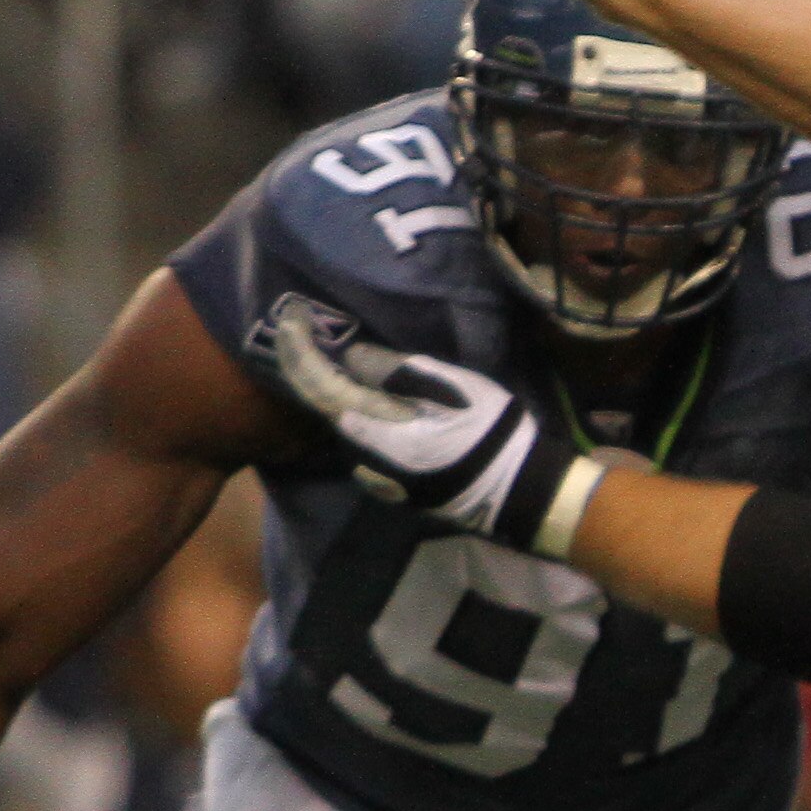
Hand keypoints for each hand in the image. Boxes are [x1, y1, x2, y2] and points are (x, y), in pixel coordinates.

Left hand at [263, 293, 601, 558]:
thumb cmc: (490, 434)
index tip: (292, 319)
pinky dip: (365, 425)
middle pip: (329, 409)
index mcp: (376, 432)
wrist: (519, 491)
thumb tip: (353, 357)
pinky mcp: (395, 490)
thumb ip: (397, 372)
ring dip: (344, 398)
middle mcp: (365, 460)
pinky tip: (381, 408)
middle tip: (310, 333)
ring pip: (349, 431)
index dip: (299, 351)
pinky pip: (366, 451)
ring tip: (346, 366)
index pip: (319, 387)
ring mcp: (379, 479)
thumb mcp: (451, 389)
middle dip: (316, 372)